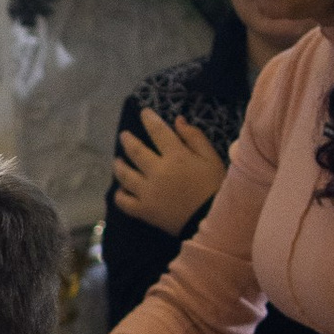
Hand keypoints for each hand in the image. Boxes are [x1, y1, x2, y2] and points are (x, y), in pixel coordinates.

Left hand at [110, 108, 226, 236]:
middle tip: (124, 135)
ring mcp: (148, 192)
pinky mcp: (144, 211)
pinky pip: (124, 202)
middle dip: (128, 140)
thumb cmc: (215, 187)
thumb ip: (195, 137)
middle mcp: (157, 171)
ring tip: (117, 161)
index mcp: (176, 156)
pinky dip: (119, 194)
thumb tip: (178, 120)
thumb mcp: (212, 158)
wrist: (215, 220)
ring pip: (124, 175)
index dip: (149, 119)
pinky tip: (120, 190)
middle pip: (135, 151)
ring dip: (118, 165)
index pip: (158, 131)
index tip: (143, 113)